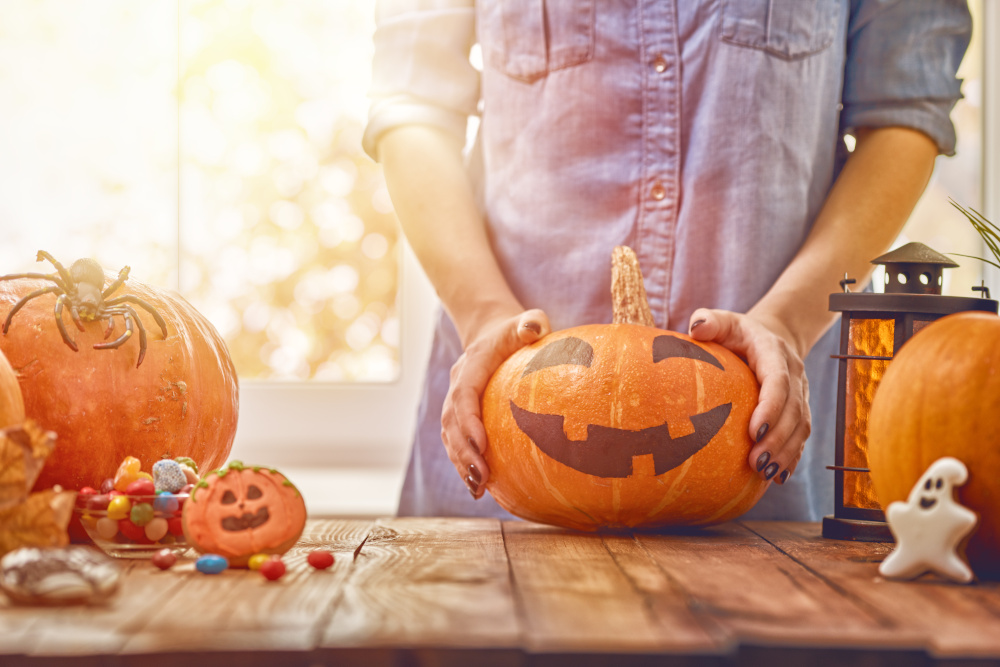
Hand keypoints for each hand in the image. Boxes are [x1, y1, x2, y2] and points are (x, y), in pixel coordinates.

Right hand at [441, 309, 550, 497]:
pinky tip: (478, 489)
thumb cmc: (517, 331)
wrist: (493, 334)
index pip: (464, 394)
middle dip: (464, 452)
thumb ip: (531, 322)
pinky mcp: (460, 417)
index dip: (468, 420)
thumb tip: (534, 328)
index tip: (481, 444)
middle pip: (452, 422)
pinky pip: (456, 443)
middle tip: (481, 478)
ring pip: (450, 437)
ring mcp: (455, 402)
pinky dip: (463, 465)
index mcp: (471, 365)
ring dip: (460, 463)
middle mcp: (457, 386)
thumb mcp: (527, 321)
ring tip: (477, 489)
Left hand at [687, 309, 809, 484]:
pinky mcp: (798, 411)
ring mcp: (800, 395)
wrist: (769, 337)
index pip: (779, 381)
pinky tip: (777, 477)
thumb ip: (710, 321)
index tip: (755, 430)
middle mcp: (794, 375)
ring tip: (765, 473)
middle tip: (757, 462)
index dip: (771, 406)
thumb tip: (697, 327)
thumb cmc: (737, 333)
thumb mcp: (724, 321)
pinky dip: (791, 457)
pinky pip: (800, 437)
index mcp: (774, 353)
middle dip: (778, 439)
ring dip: (786, 452)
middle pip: (794, 410)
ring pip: (801, 427)